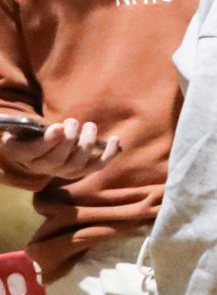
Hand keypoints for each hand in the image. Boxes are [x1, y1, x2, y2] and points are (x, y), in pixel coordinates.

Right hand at [0, 117, 118, 180]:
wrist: (36, 149)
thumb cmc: (31, 132)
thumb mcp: (27, 126)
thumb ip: (36, 126)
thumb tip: (56, 127)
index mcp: (24, 154)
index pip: (36, 150)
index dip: (49, 140)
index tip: (58, 126)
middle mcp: (42, 167)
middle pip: (57, 159)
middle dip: (69, 139)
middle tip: (73, 122)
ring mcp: (62, 172)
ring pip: (77, 163)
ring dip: (86, 144)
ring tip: (89, 126)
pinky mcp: (79, 172)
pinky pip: (96, 166)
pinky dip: (107, 154)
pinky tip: (114, 140)